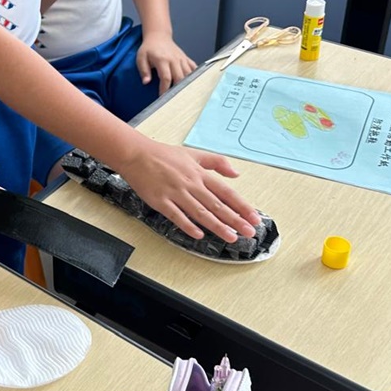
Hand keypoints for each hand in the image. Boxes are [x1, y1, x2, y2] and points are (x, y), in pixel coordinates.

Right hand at [117, 141, 259, 242]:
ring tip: (230, 237)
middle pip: (217, 205)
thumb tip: (235, 173)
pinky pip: (176, 215)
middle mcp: (190, 184)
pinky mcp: (160, 201)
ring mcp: (175, 193)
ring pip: (200, 212)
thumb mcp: (193, 153)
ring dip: (217, 226)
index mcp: (199, 173)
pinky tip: (198, 234)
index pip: (226, 192)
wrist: (136, 154)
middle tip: (248, 232)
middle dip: (235, 220)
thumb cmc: (162, 155)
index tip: (254, 217)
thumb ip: (216, 162)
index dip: (242, 206)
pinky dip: (188, 225)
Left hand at [136, 34, 197, 93]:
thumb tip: (146, 82)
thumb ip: (143, 70)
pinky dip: (195, 76)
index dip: (165, 89)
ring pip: (189, 74)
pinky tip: (193, 84)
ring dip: (187, 85)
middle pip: (180, 77)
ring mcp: (182, 59)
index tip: (162, 98)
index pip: (166, 77)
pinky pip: (194, 68)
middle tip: (174, 99)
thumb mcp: (141, 58)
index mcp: (162, 60)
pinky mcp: (186, 58)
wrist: (158, 36)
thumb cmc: (149, 48)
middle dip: (177, 90)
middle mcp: (174, 59)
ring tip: (183, 95)